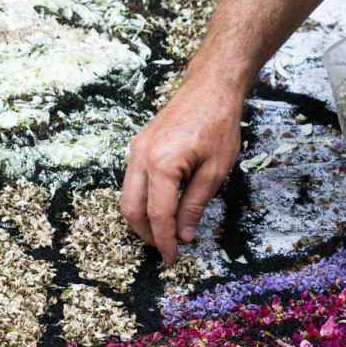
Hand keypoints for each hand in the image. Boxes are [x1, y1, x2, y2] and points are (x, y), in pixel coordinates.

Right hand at [120, 78, 241, 263]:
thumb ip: (195, 205)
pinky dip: (142, 200)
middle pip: (132, 209)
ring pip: (127, 196)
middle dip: (147, 234)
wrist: (210, 88)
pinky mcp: (138, 146)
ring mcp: (136, 150)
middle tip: (167, 249)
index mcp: (161, 164)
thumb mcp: (215, 171)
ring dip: (142, 219)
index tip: (172, 258)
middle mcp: (141, 157)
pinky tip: (160, 208)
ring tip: (164, 233)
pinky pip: (132, 181)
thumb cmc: (218, 124)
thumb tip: (183, 234)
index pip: (158, 215)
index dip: (164, 240)